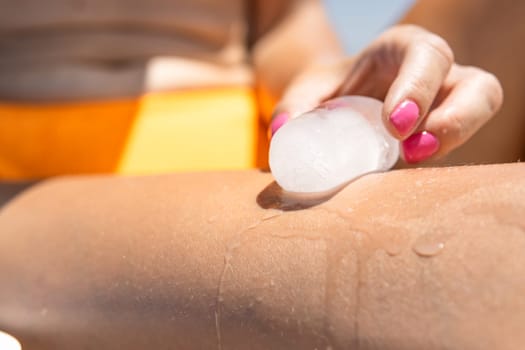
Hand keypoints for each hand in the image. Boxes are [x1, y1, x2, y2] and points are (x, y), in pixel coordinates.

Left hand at [270, 25, 502, 163]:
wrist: (340, 103)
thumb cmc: (329, 91)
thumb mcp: (308, 91)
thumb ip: (294, 107)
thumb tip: (283, 133)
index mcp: (400, 51)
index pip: (425, 57)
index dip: (418, 88)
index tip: (395, 125)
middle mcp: (434, 76)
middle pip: (476, 85)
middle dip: (456, 118)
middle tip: (415, 151)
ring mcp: (447, 106)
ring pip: (481, 112)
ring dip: (457, 140)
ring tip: (416, 163)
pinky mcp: (445, 135)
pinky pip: (459, 147)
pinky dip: (443, 162)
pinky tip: (408, 178)